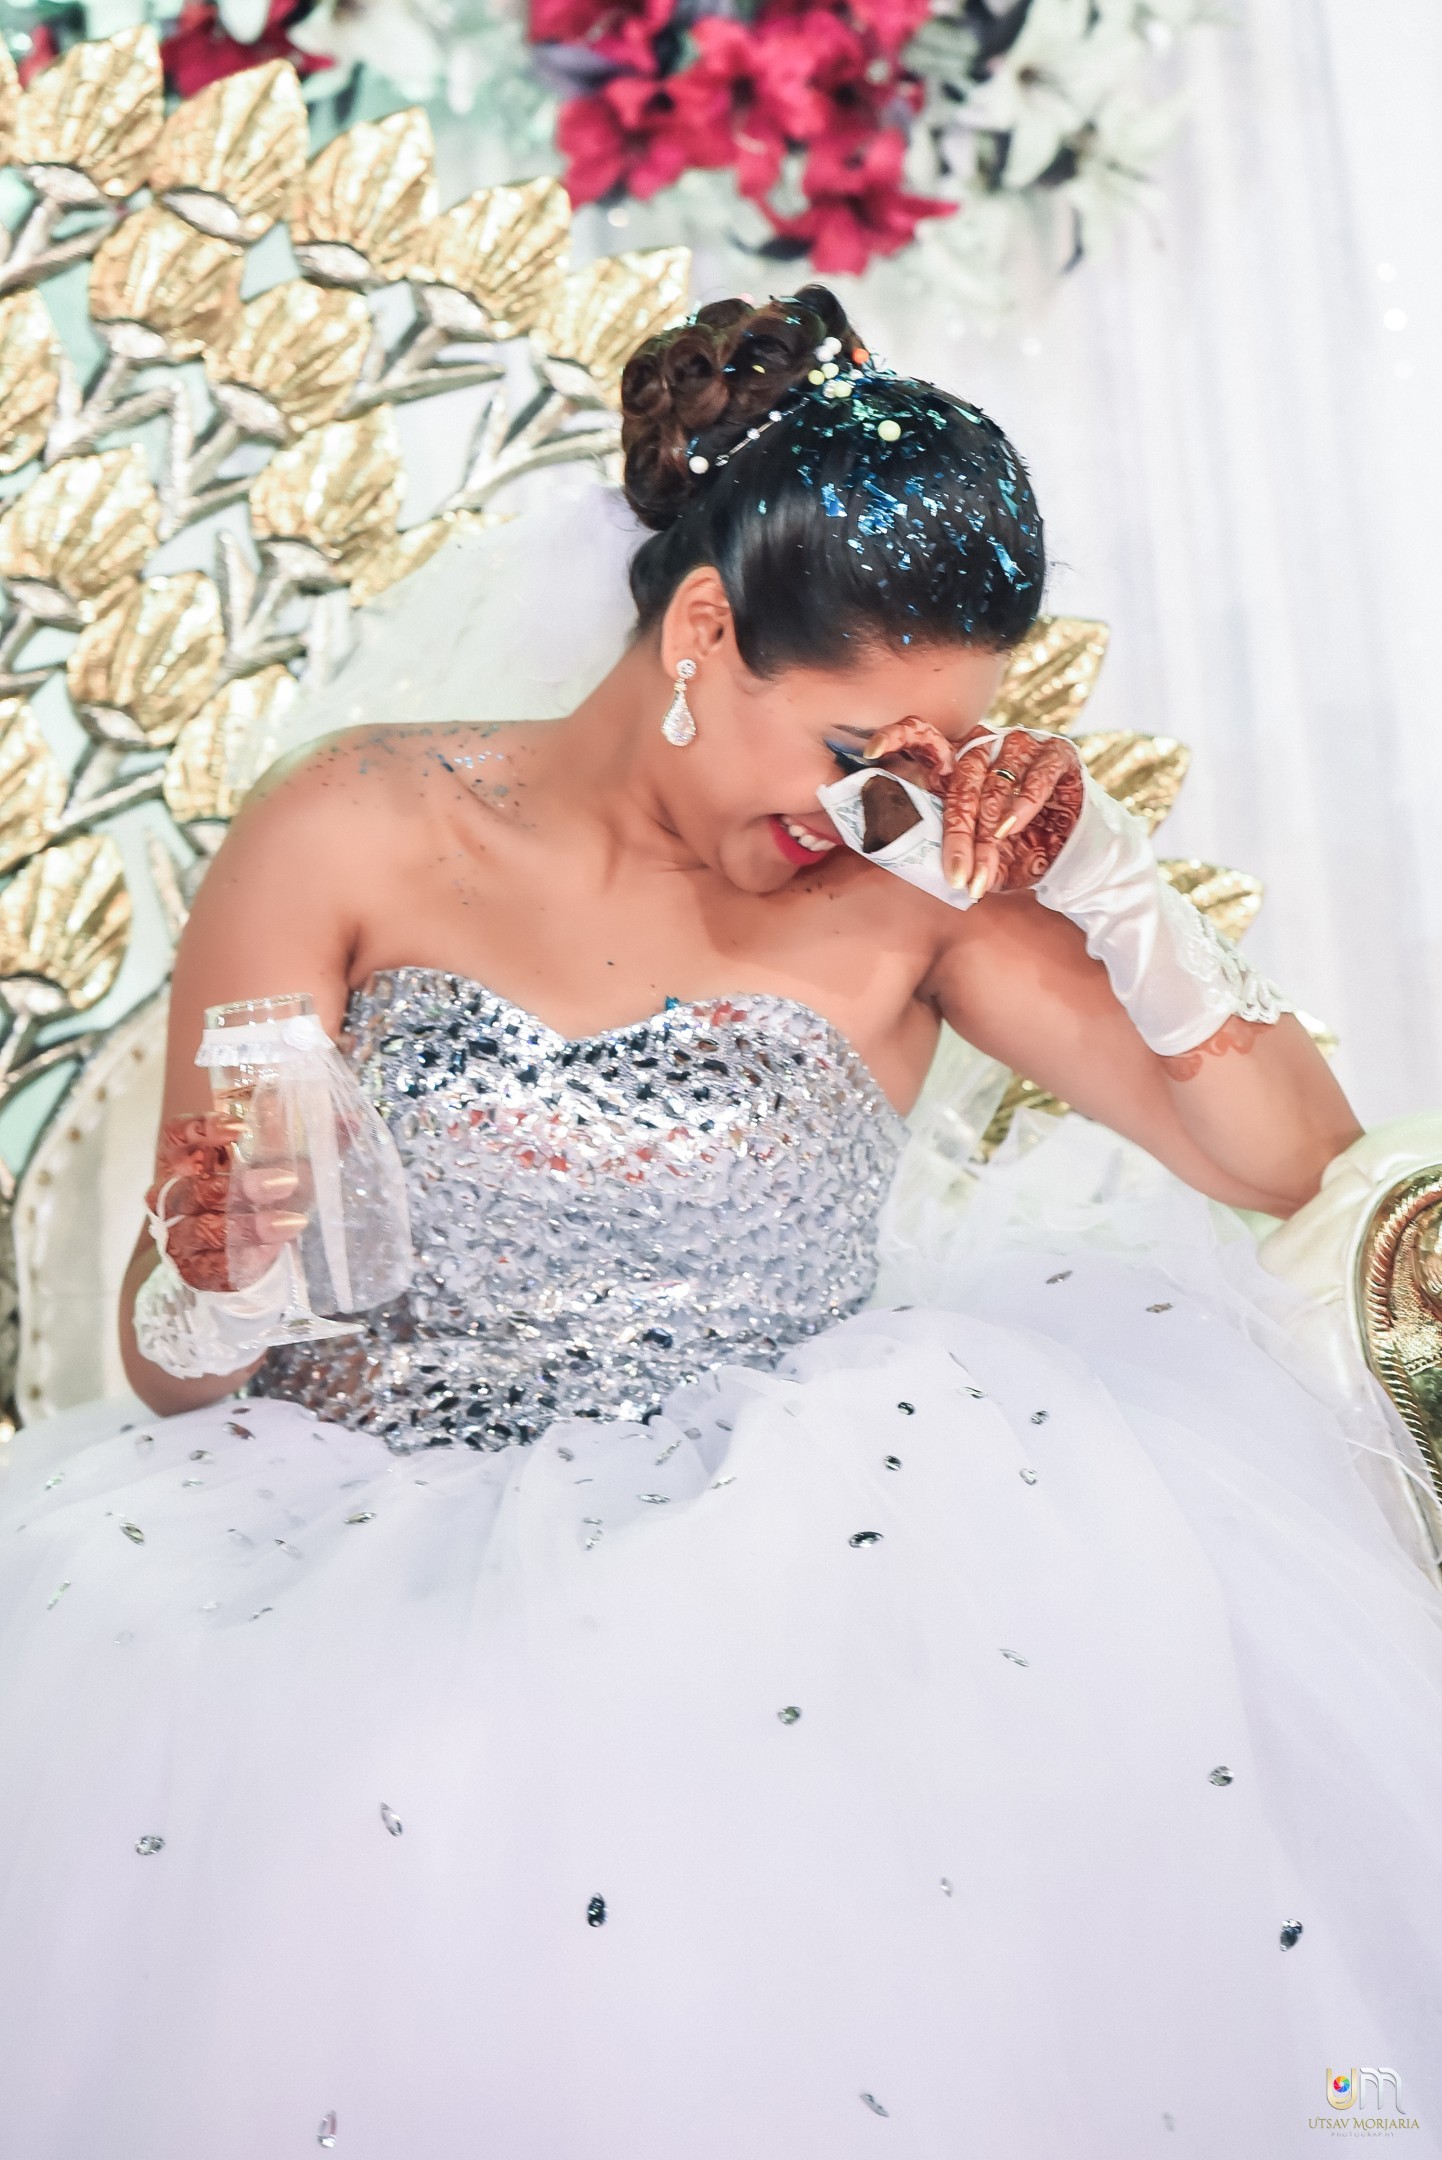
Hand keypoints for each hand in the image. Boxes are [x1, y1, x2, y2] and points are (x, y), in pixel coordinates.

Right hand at [146, 1112, 307, 1291]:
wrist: (236, 1250)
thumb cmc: (256, 1195)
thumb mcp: (280, 1166)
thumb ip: (311, 1142)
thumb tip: (352, 1120)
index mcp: (185, 1159)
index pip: (178, 1136)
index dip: (202, 1130)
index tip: (240, 1127)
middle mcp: (174, 1195)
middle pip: (196, 1187)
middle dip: (243, 1185)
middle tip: (288, 1182)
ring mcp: (180, 1235)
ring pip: (203, 1230)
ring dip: (248, 1227)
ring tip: (293, 1223)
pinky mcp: (194, 1268)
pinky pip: (214, 1266)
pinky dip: (245, 1258)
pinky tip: (275, 1250)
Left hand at [862, 719, 1084, 899]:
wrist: (1071, 854)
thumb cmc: (1014, 851)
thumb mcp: (976, 855)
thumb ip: (949, 851)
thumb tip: (914, 864)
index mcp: (958, 763)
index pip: (924, 738)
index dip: (898, 737)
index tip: (872, 750)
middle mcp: (987, 747)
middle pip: (962, 779)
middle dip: (957, 833)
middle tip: (954, 872)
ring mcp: (1022, 746)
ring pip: (997, 784)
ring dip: (990, 832)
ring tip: (984, 869)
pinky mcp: (1057, 754)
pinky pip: (1036, 776)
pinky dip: (1024, 805)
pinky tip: (1012, 828)